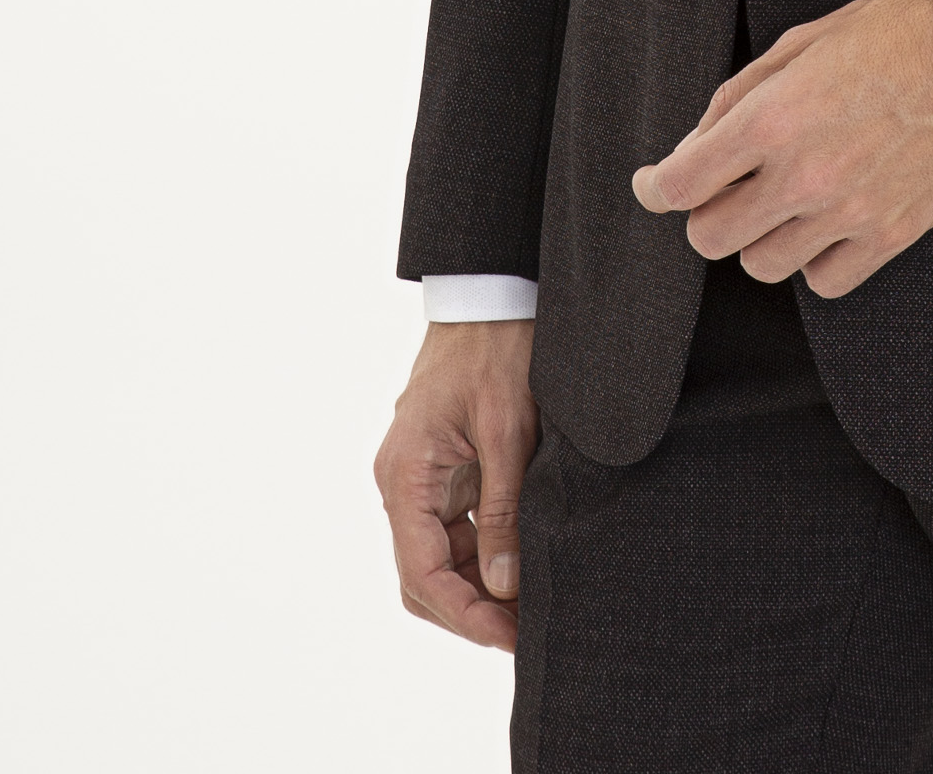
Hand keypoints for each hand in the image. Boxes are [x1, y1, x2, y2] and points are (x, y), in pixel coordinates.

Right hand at [373, 319, 537, 653]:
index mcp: (406, 475)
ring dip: (478, 587)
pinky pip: (454, 531)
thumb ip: (502, 509)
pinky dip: (484, 556)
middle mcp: (403, 484)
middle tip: (523, 633)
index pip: (422, 572)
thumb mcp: (508, 429)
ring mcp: (422, 479)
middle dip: (469, 611)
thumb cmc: (496, 349)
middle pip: (423, 576)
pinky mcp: (444, 472)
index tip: (507, 637)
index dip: (464, 613)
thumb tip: (503, 583)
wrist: (490, 296)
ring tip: (528, 608)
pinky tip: (520, 569)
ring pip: (439, 559)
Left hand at [630, 0, 932, 296]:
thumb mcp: (805, 39)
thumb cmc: (898, 31)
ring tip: (784, 201)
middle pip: (711, 237)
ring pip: (762, 266)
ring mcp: (848, 212)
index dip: (654, 185)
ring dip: (760, 237)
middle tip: (726, 187)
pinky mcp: (890, 235)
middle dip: (708, 209)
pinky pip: (824, 281)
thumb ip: (741, 93)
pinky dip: (815, 260)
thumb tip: (699, 140)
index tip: (655, 182)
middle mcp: (803, 175)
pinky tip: (825, 223)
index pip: (681, 182)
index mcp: (774, 118)